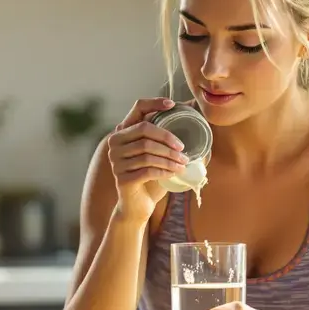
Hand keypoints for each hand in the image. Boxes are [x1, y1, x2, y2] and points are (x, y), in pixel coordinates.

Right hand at [106, 98, 188, 220]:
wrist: (138, 206)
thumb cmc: (150, 176)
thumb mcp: (157, 154)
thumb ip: (166, 136)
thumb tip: (193, 110)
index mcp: (123, 133)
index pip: (137, 108)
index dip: (155, 103)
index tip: (173, 105)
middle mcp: (115, 144)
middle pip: (144, 131)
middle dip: (168, 138)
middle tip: (183, 149)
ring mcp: (116, 162)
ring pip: (148, 153)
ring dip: (170, 158)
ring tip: (184, 164)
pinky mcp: (122, 179)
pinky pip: (148, 170)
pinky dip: (165, 171)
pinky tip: (175, 173)